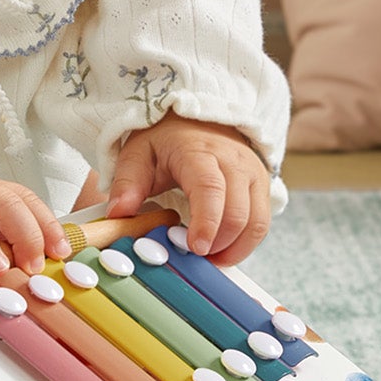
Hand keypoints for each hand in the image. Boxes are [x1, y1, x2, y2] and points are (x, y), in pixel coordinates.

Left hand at [108, 114, 270, 263]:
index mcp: (199, 152)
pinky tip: (222, 250)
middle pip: (238, 212)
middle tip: (193, 259)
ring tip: (208, 260)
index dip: (207, 222)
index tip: (195, 248)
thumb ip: (127, 183)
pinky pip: (261, 223)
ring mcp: (253, 174)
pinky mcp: (261, 186)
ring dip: (234, 249)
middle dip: (219, 245)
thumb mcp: (138, 154)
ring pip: (256, 222)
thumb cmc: (166, 140)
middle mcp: (234, 162)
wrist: (199, 121)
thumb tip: (118, 213)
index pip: (210, 189)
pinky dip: (244, 244)